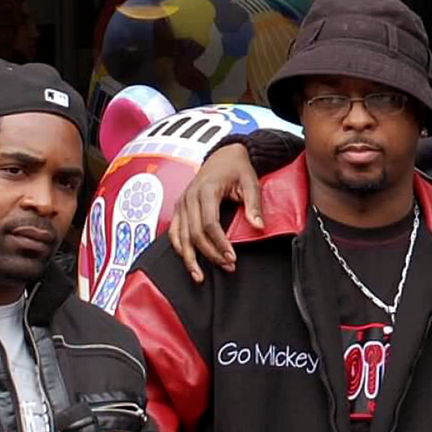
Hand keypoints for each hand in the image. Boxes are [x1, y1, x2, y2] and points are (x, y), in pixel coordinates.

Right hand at [167, 144, 260, 283]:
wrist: (224, 155)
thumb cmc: (237, 168)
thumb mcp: (250, 182)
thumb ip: (254, 205)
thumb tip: (258, 226)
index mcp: (206, 190)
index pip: (209, 224)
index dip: (219, 244)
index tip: (231, 258)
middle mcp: (190, 197)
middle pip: (195, 233)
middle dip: (210, 254)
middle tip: (227, 267)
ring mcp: (182, 202)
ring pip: (180, 236)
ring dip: (189, 258)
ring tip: (199, 276)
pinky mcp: (179, 207)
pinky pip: (174, 231)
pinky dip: (178, 248)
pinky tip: (188, 261)